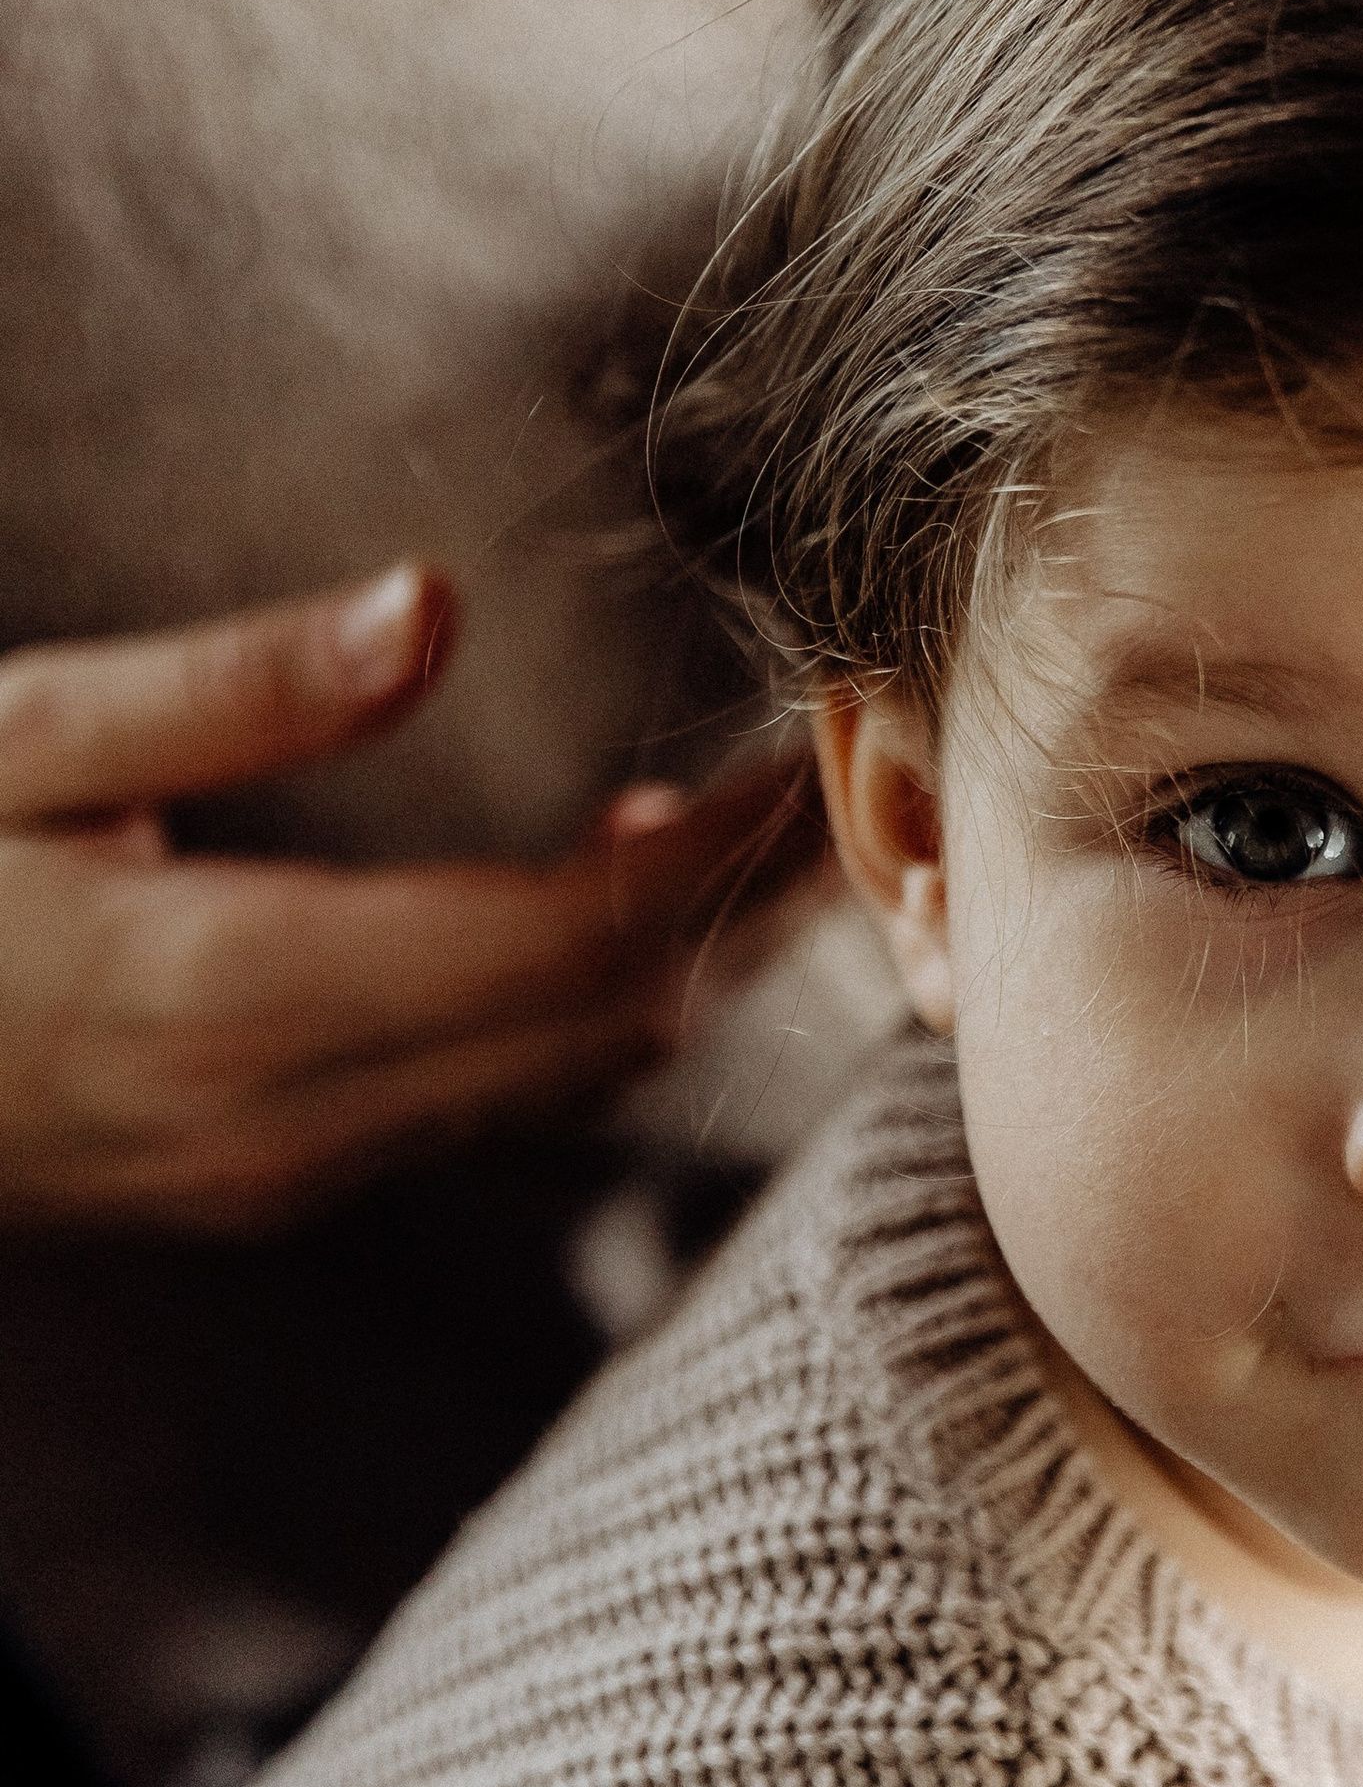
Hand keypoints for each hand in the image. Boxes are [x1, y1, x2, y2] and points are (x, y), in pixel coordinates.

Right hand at [0, 566, 822, 1236]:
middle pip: (607, 1024)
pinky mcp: (269, 1174)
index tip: (815, 742)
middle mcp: (289, 1113)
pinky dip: (589, 1001)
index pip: (568, 944)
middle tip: (854, 764)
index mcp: (236, 993)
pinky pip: (491, 1099)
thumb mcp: (13, 744)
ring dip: (681, 956)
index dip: (722, 856)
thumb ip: (231, 690)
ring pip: (564, 1078)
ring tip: (771, 816)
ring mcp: (283, 1166)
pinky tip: (608, 893)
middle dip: (747, 907)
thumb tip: (431, 611)